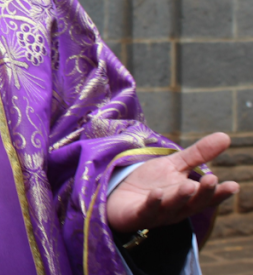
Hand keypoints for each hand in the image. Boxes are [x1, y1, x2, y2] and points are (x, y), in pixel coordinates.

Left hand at [106, 132, 238, 233]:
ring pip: (171, 207)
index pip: (207, 197)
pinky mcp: (137, 215)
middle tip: (212, 180)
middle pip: (192, 203)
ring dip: (180, 198)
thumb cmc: (150, 182)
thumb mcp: (174, 165)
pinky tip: (157, 193)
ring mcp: (157, 214)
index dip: (220, 193)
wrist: (118, 196)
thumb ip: (198, 154)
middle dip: (202, 193)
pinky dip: (152, 203)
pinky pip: (146, 211)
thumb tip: (226, 136)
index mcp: (188, 198)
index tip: (233, 185)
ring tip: (188, 186)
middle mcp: (176, 209)